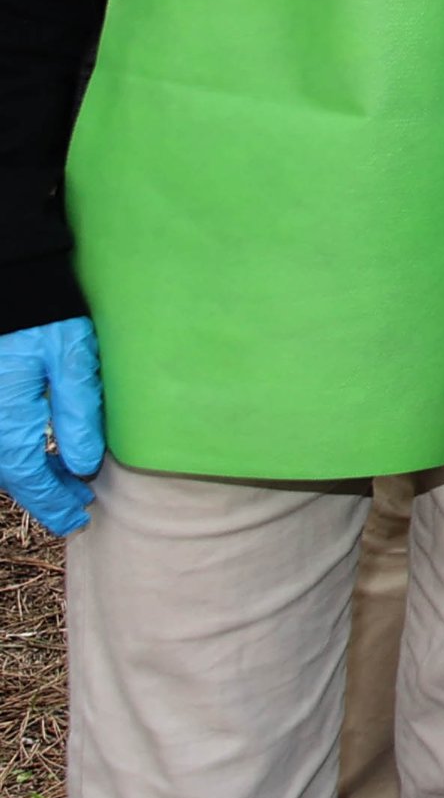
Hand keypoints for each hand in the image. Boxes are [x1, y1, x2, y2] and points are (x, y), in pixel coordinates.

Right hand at [0, 319, 103, 537]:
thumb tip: (81, 466)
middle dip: (41, 492)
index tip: (76, 519)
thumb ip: (77, 414)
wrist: (8, 278)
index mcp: (7, 421)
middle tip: (76, 506)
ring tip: (65, 480)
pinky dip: (17, 451)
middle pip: (10, 473)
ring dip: (28, 473)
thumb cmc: (43, 314)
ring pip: (3, 457)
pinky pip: (0, 438)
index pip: (28, 478)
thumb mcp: (71, 359)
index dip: (52, 502)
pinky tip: (41, 450)